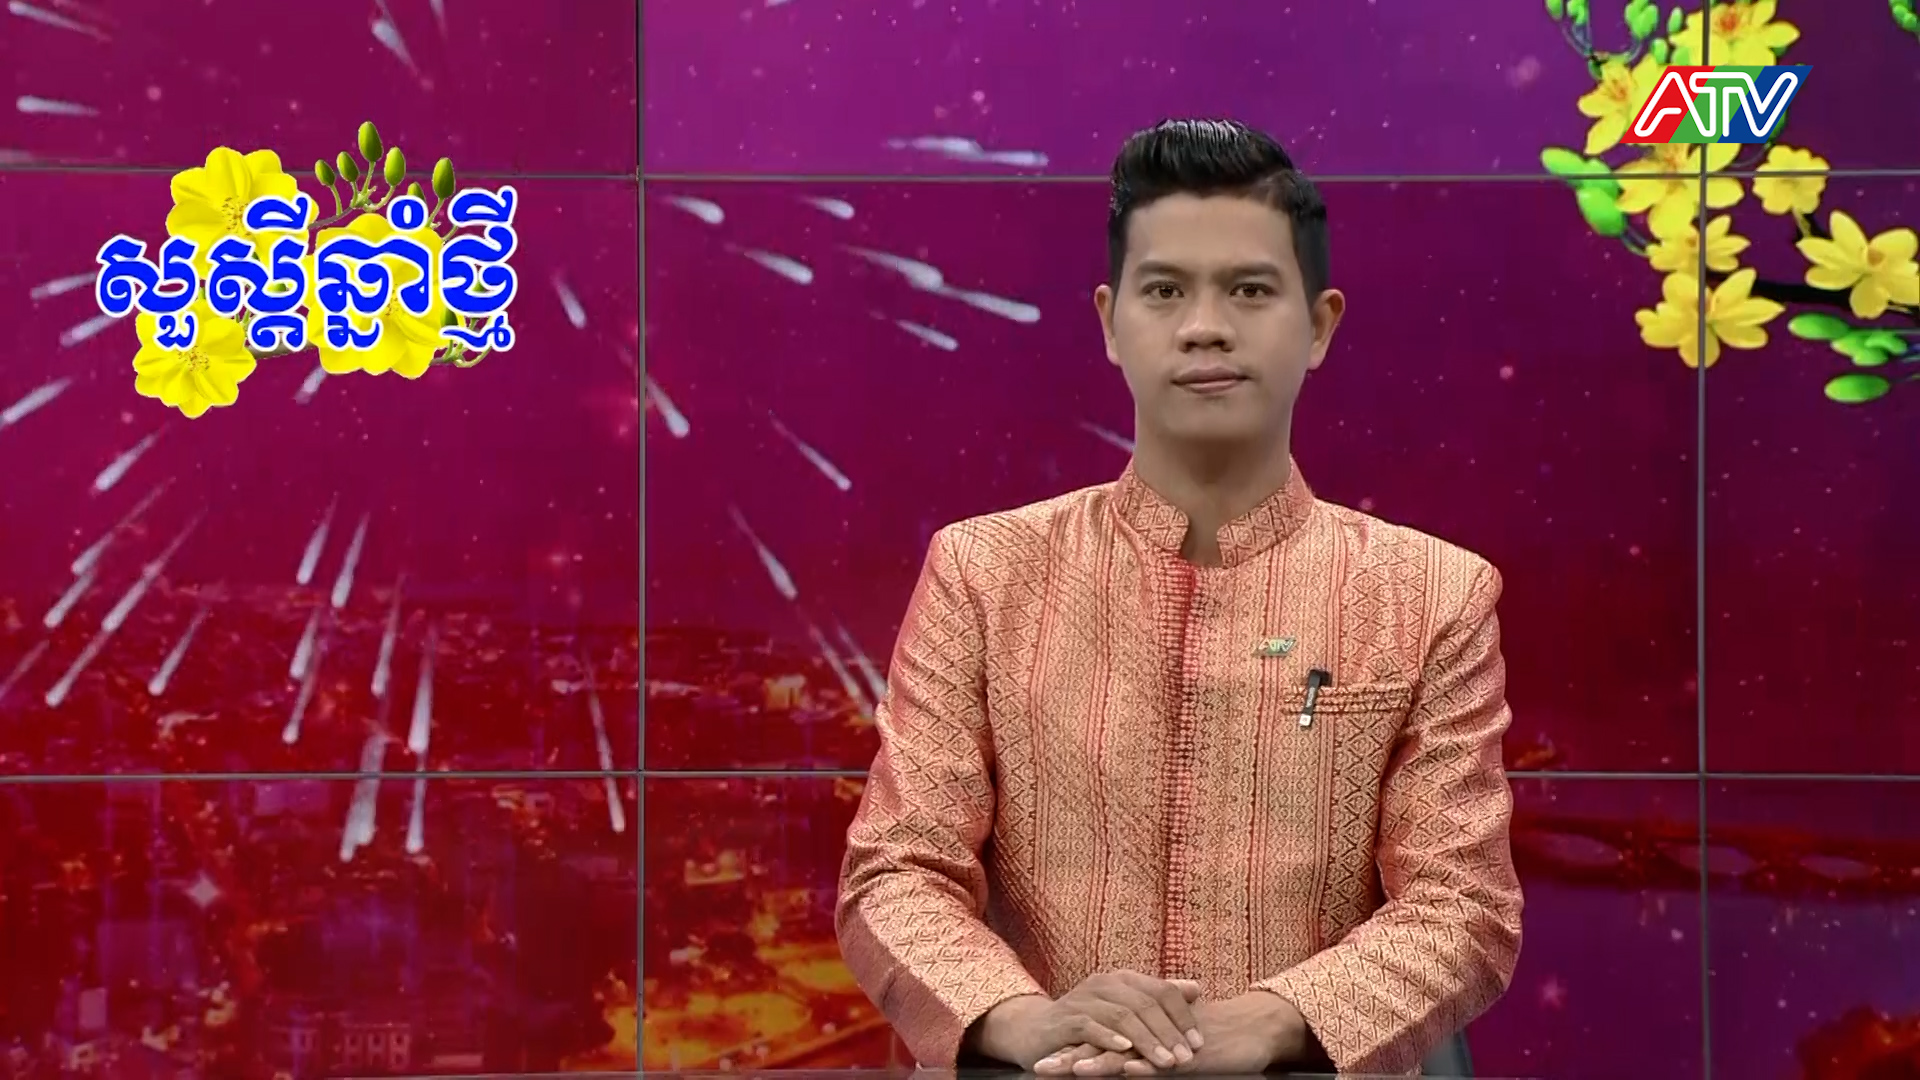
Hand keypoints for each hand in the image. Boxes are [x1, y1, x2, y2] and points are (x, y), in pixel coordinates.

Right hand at [975, 972, 1202, 1069]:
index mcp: (1123, 980)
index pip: (1162, 991)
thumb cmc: (1087, 1025)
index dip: (1183, 1017)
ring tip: (1164, 1061)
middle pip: (1145, 1003)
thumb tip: (1195, 988)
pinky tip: (1125, 1050)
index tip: (1198, 1044)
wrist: (1036, 1032)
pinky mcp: (1065, 1019)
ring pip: (1122, 1015)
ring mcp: (1083, 999)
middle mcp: (1104, 984)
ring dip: (1146, 1040)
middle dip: (1169, 1033)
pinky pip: (1090, 1026)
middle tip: (1186, 1058)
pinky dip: (1109, 1038)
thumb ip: (1156, 1000)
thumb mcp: (1124, 1011)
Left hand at [1041, 991, 1308, 1075]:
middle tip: (1040, 1066)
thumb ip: (1144, 1052)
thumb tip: (1120, 1068)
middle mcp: (1146, 1037)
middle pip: (1102, 1046)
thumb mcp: (1168, 1048)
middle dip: (1071, 1058)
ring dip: (1101, 1062)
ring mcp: (1165, 1044)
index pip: (1097, 1042)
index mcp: (1138, 1034)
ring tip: (1075, 1070)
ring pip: (1128, 1053)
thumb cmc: (1209, 1040)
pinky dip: (1144, 1065)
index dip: (1070, 1051)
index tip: (1040, 1062)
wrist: (1249, 1028)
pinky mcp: (1187, 1054)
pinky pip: (1163, 1062)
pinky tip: (1127, 1071)